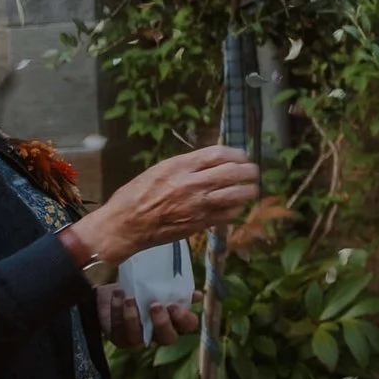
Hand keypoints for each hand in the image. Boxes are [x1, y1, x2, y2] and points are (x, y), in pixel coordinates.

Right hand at [74, 145, 261, 265]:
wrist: (124, 225)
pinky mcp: (200, 223)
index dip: (236, 153)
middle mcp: (191, 183)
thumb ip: (186, 166)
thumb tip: (212, 162)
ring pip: (236, 194)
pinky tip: (237, 206)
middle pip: (232, 172)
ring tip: (252, 188)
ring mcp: (197, 204)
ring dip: (249, 190)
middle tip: (254, 171)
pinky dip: (236, 209)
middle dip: (249, 170)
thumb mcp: (159, 170)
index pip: (218, 154)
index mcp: (179, 166)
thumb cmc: (136, 195)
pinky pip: (228, 214)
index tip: (242, 156)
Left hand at [97, 286, 200, 348]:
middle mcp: (159, 334)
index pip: (188, 326)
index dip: (184, 318)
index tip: (174, 304)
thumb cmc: (144, 289)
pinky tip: (118, 295)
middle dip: (162, 323)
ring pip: (138, 337)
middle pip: (168, 338)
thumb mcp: (162, 286)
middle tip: (155, 306)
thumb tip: (198, 295)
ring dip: (133, 317)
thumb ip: (179, 291)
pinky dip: (117, 311)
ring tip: (130, 299)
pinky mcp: (119, 338)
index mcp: (175, 321)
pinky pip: (118, 329)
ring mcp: (138, 339)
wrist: (118, 292)